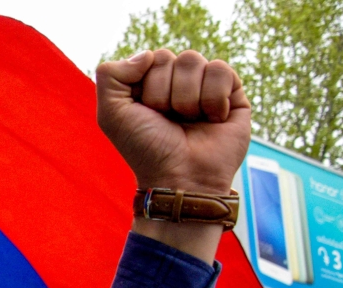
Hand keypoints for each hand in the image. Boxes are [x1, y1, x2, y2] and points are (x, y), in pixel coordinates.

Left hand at [95, 49, 250, 262]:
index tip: (146, 113)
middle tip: (168, 120)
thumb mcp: (112, 114)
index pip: (149, 58)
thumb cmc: (146, 149)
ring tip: (189, 122)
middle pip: (170, 57)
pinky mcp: (232, 93)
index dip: (145, 85)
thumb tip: (148, 55)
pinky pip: (220, 70)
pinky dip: (212, 98)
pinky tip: (212, 119)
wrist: (180, 177)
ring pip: (194, 60)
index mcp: (149, 84)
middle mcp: (176, 83)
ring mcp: (204, 86)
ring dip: (186, 98)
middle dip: (163, 94)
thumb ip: (110, 74)